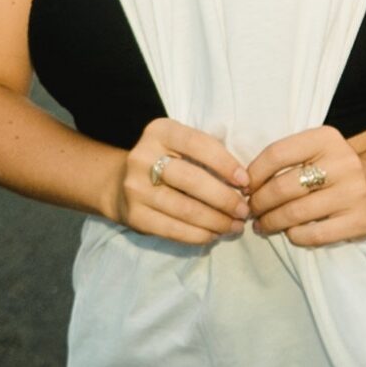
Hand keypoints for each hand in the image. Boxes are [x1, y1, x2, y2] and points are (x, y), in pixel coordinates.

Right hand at [112, 118, 251, 244]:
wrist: (119, 184)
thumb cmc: (164, 161)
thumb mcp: (178, 144)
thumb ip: (206, 152)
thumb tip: (243, 181)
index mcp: (159, 132)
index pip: (198, 144)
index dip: (225, 164)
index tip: (246, 182)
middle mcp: (143, 157)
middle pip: (192, 180)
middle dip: (225, 199)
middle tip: (244, 211)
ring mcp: (135, 188)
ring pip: (185, 209)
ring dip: (217, 221)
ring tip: (235, 226)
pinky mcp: (135, 215)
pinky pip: (173, 229)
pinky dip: (199, 235)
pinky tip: (214, 234)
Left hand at [244, 126, 365, 246]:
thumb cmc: (334, 170)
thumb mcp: (315, 151)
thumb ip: (285, 160)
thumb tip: (245, 186)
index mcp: (326, 139)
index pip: (277, 154)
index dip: (254, 174)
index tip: (245, 187)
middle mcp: (343, 162)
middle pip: (283, 187)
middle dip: (259, 202)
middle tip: (251, 210)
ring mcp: (353, 193)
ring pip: (295, 213)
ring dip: (271, 222)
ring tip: (263, 225)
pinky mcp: (359, 220)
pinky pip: (314, 234)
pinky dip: (294, 236)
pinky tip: (290, 233)